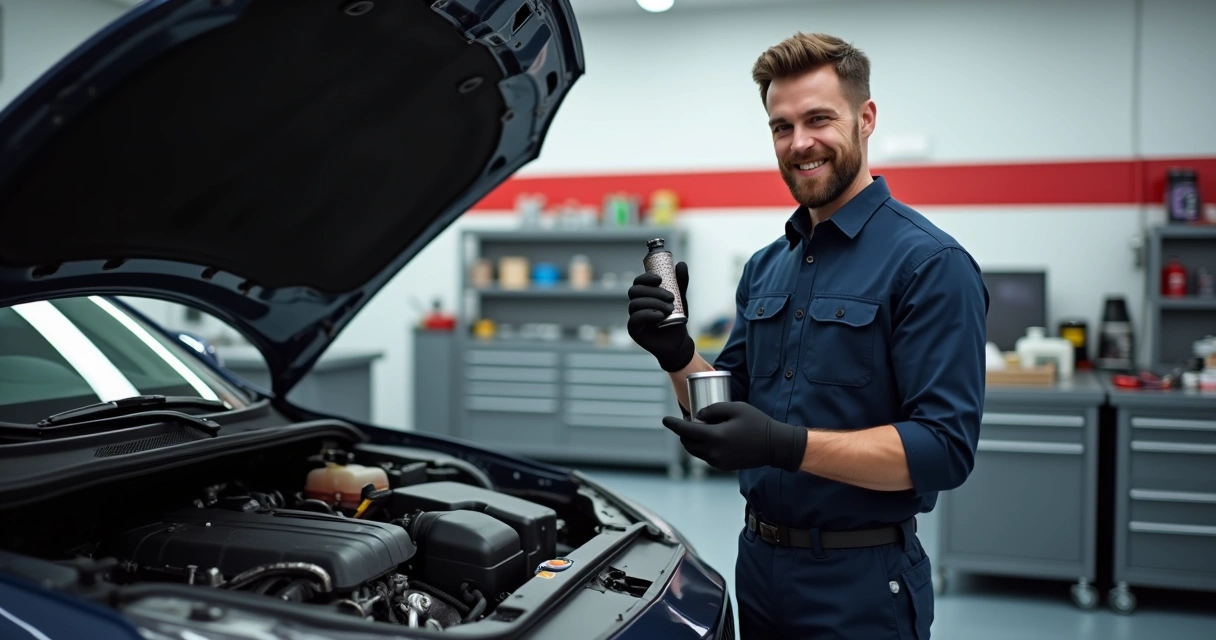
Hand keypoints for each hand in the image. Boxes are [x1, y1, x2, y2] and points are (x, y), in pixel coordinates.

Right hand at [627, 261, 694, 371]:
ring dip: (654, 303)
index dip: (646, 278)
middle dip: (653, 292)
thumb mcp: (680, 298)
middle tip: (670, 297)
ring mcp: (633, 317)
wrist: (679, 341)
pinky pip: (635, 318)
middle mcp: (636, 305)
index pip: (638, 282)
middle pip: (635, 291)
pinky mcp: (634, 330)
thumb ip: (680, 282)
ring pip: (636, 304)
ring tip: (669, 309)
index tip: (660, 279)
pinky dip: (648, 314)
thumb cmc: (676, 318)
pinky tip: (660, 316)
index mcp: (645, 295)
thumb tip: (680, 264)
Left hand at [662, 402, 806, 471]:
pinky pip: (705, 456)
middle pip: (687, 443)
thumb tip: (697, 417)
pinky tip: (709, 437)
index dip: (673, 425)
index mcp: (716, 437)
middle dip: (683, 432)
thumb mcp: (736, 408)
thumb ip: (713, 410)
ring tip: (699, 428)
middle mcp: (714, 452)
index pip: (686, 431)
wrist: (775, 446)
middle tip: (688, 420)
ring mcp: (718, 462)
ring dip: (692, 441)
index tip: (665, 419)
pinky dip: (702, 447)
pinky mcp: (723, 466)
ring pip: (695, 451)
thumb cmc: (758, 424)